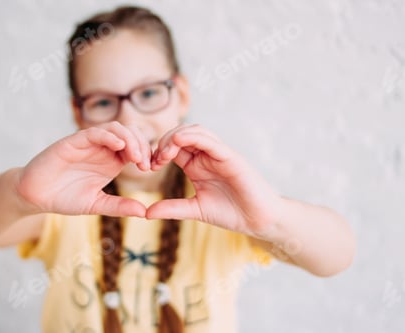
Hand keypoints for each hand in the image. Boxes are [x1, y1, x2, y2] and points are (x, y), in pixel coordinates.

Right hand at [15, 122, 150, 216]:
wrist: (36, 196)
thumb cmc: (64, 198)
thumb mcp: (96, 204)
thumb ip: (119, 206)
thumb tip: (144, 212)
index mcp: (111, 160)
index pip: (136, 147)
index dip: (146, 154)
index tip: (151, 168)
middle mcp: (102, 148)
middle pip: (130, 134)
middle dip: (142, 145)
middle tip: (145, 164)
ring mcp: (88, 143)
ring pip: (116, 128)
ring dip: (130, 139)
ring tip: (136, 157)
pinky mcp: (73, 141)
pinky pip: (95, 132)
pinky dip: (109, 136)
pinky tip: (119, 146)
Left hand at [147, 124, 284, 236]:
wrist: (258, 221)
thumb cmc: (230, 213)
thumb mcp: (194, 210)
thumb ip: (172, 209)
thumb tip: (146, 213)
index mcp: (196, 165)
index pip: (173, 147)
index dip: (157, 151)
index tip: (147, 166)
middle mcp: (206, 155)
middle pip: (181, 134)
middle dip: (163, 142)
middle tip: (154, 160)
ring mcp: (219, 154)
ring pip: (195, 131)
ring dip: (175, 137)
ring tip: (164, 154)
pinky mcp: (230, 157)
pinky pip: (210, 140)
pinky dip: (193, 137)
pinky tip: (179, 143)